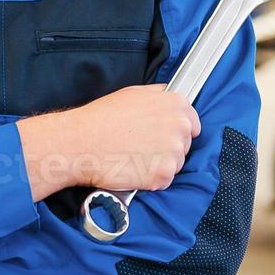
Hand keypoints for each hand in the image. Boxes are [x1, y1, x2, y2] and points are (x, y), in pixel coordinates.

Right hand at [18, 85, 199, 200]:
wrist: (81, 143)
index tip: (164, 136)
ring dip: (159, 164)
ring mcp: (174, 153)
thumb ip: (158, 95)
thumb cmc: (102, 118)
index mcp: (176, 105)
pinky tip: (132, 169)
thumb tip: (168, 96)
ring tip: (133, 157)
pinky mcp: (164, 175)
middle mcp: (180, 127)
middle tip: (141, 147)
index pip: (193, 123)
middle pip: (184, 145)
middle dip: (167, 148)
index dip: (176, 131)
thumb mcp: (133, 93)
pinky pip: (163, 181)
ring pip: (175, 164)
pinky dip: (150, 179)